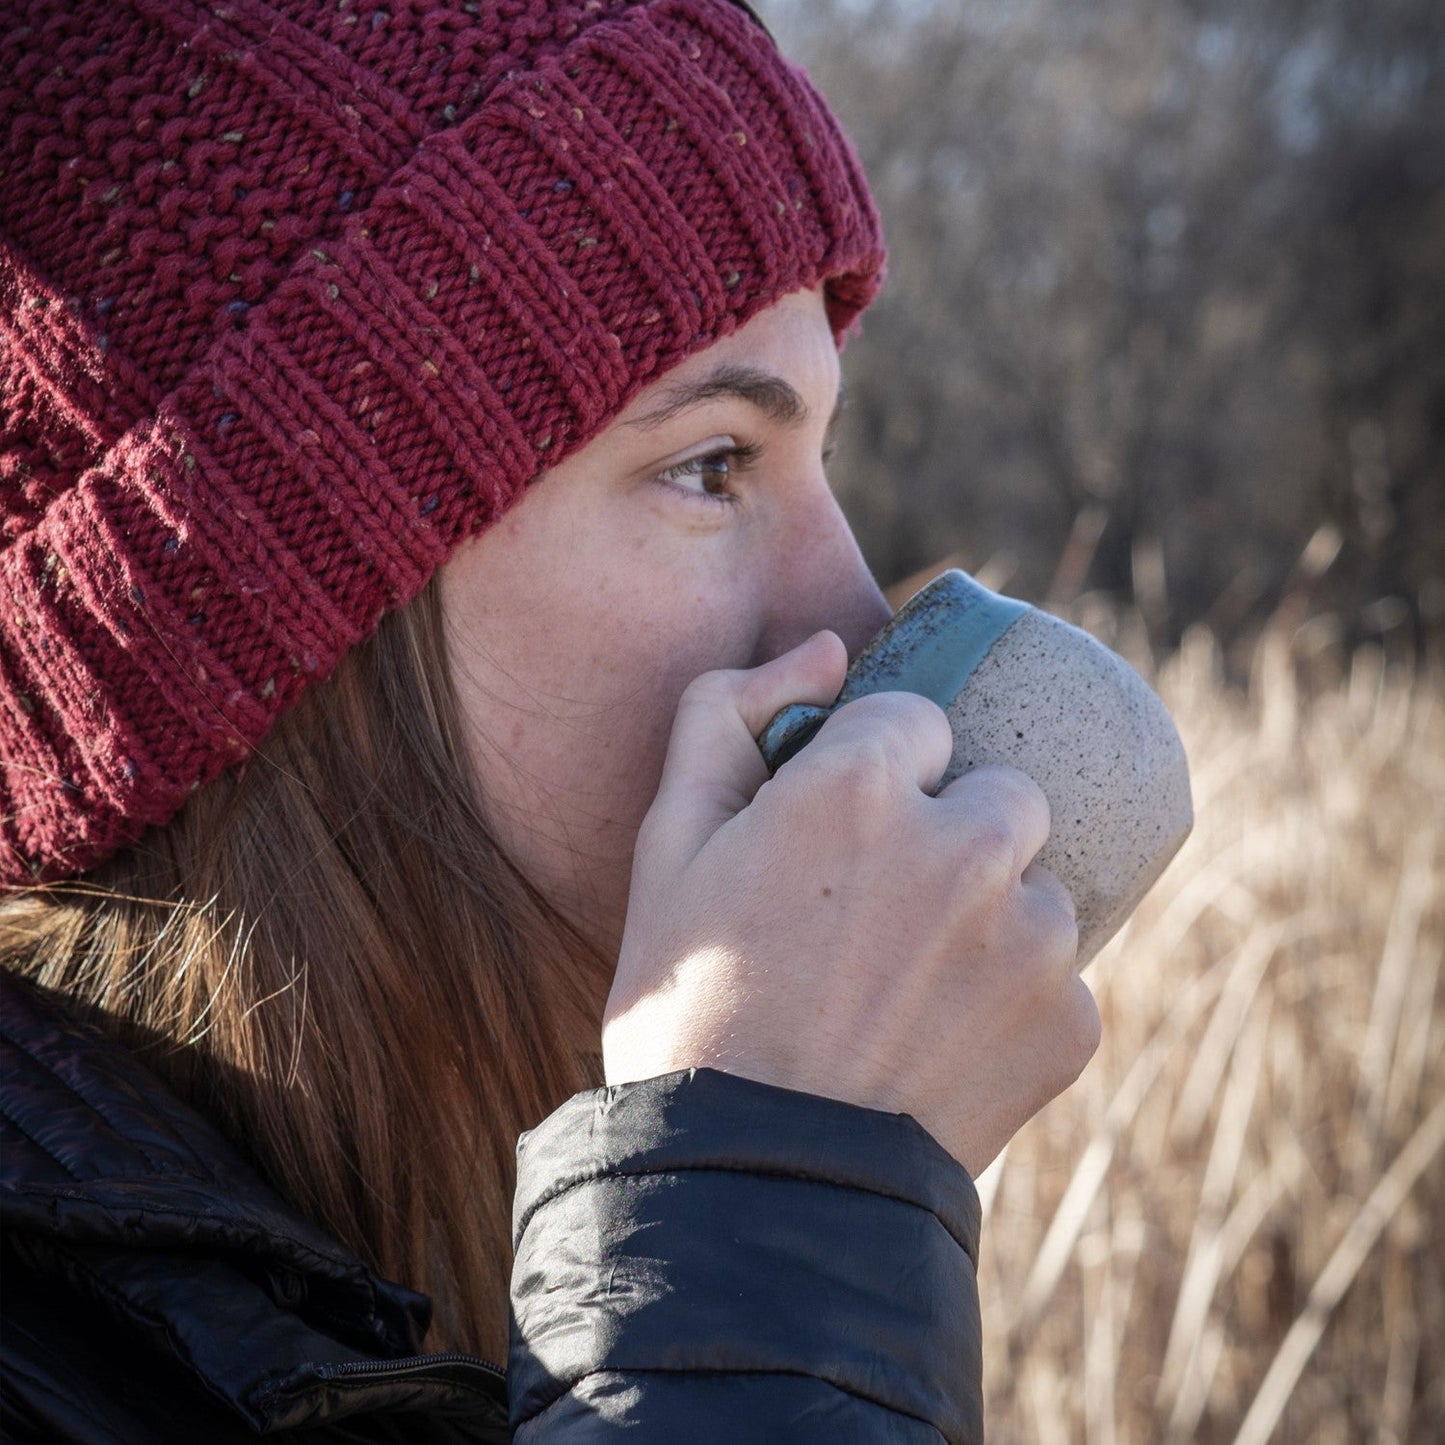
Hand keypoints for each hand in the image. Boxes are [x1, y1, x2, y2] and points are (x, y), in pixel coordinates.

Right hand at [602, 631, 1099, 1175]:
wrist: (748, 1188)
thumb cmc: (689, 1008)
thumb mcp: (666, 847)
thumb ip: (725, 716)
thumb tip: (822, 650)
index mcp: (859, 785)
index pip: (913, 721)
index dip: (872, 777)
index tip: (840, 839)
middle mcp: (965, 844)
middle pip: (1000, 794)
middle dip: (952, 832)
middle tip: (881, 916)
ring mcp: (1031, 938)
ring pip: (1036, 888)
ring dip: (990, 920)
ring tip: (907, 993)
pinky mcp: (1071, 1022)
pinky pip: (1060, 980)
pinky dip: (1014, 1004)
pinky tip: (939, 1048)